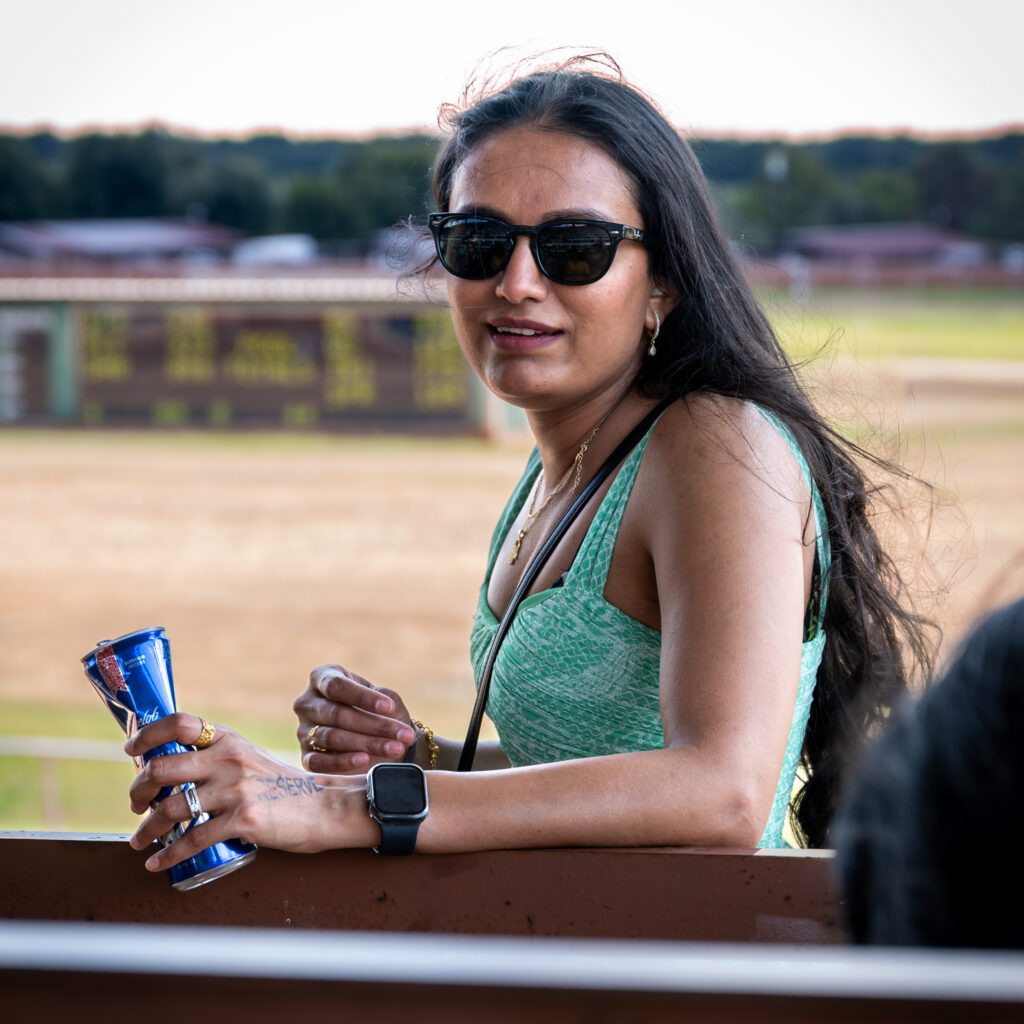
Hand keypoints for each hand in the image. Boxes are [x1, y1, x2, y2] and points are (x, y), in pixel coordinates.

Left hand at [125, 713, 373, 872]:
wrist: (322, 806)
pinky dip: (168, 855)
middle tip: (135, 804)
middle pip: (162, 768)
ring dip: (147, 828)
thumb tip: (171, 772)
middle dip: (138, 790)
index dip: (148, 734)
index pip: (179, 723)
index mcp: (228, 740)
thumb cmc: (281, 787)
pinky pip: (193, 839)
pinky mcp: (243, 819)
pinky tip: (158, 863)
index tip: (131, 750)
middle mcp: (229, 759)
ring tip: (140, 839)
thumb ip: (217, 759)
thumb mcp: (249, 759)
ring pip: (171, 808)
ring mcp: (235, 789)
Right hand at [293, 664, 415, 773]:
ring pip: (333, 737)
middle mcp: (307, 703)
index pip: (336, 686)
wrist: (374, 735)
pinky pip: (319, 762)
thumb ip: (386, 700)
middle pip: (337, 714)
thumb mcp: (383, 698)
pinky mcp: (306, 756)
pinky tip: (364, 759)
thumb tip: (388, 716)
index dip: (363, 697)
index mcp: (322, 678)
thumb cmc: (377, 709)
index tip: (389, 707)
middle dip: (375, 726)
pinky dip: (343, 761)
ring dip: (368, 744)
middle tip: (404, 736)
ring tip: (395, 748)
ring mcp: (303, 730)